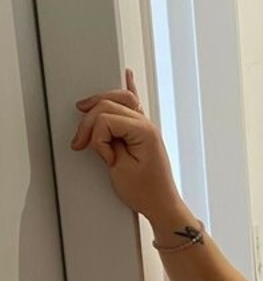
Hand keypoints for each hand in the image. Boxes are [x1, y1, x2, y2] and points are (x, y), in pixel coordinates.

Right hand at [70, 69, 180, 218]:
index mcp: (144, 131)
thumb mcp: (119, 169)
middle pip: (109, 105)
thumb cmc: (146, 192)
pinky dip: (130, 89)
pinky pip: (135, 105)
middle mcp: (147, 124)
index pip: (106, 118)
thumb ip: (106, 144)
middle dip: (90, 123)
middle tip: (83, 144)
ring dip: (99, 104)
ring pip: (119, 99)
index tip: (103, 157)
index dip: (97, 138)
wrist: (161, 205)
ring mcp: (146, 126)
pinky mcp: (143, 132)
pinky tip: (128, 76)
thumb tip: (96, 131)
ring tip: (84, 111)